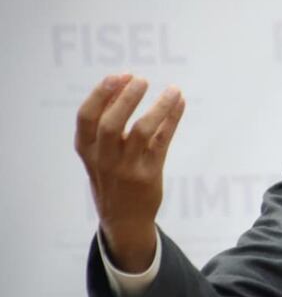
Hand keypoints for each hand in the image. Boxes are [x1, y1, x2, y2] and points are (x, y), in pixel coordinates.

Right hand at [74, 74, 184, 271]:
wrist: (124, 220)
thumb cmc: (111, 177)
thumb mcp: (98, 154)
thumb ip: (107, 124)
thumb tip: (122, 86)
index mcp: (87, 150)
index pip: (86, 117)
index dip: (101, 94)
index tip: (118, 75)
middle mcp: (104, 159)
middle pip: (111, 123)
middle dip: (125, 98)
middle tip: (141, 79)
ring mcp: (127, 168)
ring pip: (141, 132)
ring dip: (158, 107)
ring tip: (172, 89)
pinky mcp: (149, 175)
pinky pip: (162, 142)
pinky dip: (172, 120)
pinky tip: (180, 103)